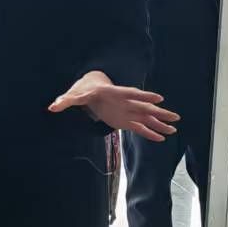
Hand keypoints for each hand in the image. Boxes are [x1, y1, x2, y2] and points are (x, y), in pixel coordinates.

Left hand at [48, 72, 180, 141]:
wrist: (90, 89)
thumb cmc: (84, 90)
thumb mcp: (74, 94)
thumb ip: (66, 100)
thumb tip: (52, 106)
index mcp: (115, 93)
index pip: (131, 94)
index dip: (144, 96)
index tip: (159, 98)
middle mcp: (125, 102)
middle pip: (144, 107)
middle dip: (159, 111)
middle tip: (174, 116)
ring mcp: (127, 111)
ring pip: (146, 118)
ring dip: (159, 122)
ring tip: (175, 128)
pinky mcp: (126, 120)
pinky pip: (140, 127)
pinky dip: (150, 132)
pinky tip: (162, 137)